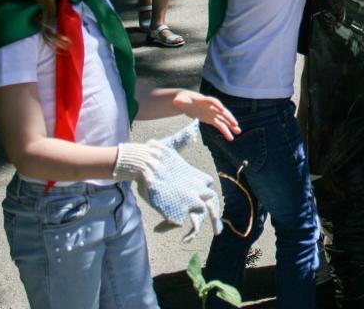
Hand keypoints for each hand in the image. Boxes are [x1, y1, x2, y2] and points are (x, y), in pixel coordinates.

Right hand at [113, 120, 221, 241]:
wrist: (145, 164)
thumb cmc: (157, 155)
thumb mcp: (173, 147)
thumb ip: (184, 139)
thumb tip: (193, 124)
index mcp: (196, 176)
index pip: (208, 188)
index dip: (206, 195)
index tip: (203, 204)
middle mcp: (197, 189)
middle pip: (212, 205)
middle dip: (215, 218)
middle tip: (217, 231)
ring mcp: (189, 201)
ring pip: (201, 218)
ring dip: (196, 229)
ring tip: (189, 238)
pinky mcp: (178, 211)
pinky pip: (183, 224)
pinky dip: (177, 229)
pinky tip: (166, 231)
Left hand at [173, 90, 240, 140]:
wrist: (185, 102)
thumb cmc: (183, 99)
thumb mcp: (180, 99)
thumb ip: (180, 101)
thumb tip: (177, 101)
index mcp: (204, 100)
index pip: (213, 101)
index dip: (218, 105)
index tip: (222, 110)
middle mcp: (211, 107)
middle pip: (222, 111)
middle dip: (229, 117)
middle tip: (235, 124)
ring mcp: (213, 113)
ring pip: (224, 119)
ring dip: (231, 125)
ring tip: (238, 131)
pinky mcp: (211, 119)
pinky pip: (220, 125)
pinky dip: (225, 131)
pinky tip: (230, 137)